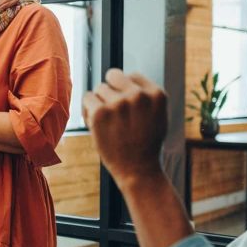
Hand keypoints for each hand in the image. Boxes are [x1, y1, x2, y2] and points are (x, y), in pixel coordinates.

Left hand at [83, 68, 168, 186]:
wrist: (138, 170)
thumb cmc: (146, 144)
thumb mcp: (158, 116)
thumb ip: (146, 96)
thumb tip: (126, 77)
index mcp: (156, 94)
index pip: (132, 76)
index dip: (125, 89)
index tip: (125, 105)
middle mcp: (138, 95)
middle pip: (114, 75)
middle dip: (111, 90)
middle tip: (112, 110)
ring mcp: (119, 103)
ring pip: (99, 88)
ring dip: (99, 102)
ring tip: (107, 122)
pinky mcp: (100, 112)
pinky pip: (87, 98)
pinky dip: (88, 109)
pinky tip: (96, 123)